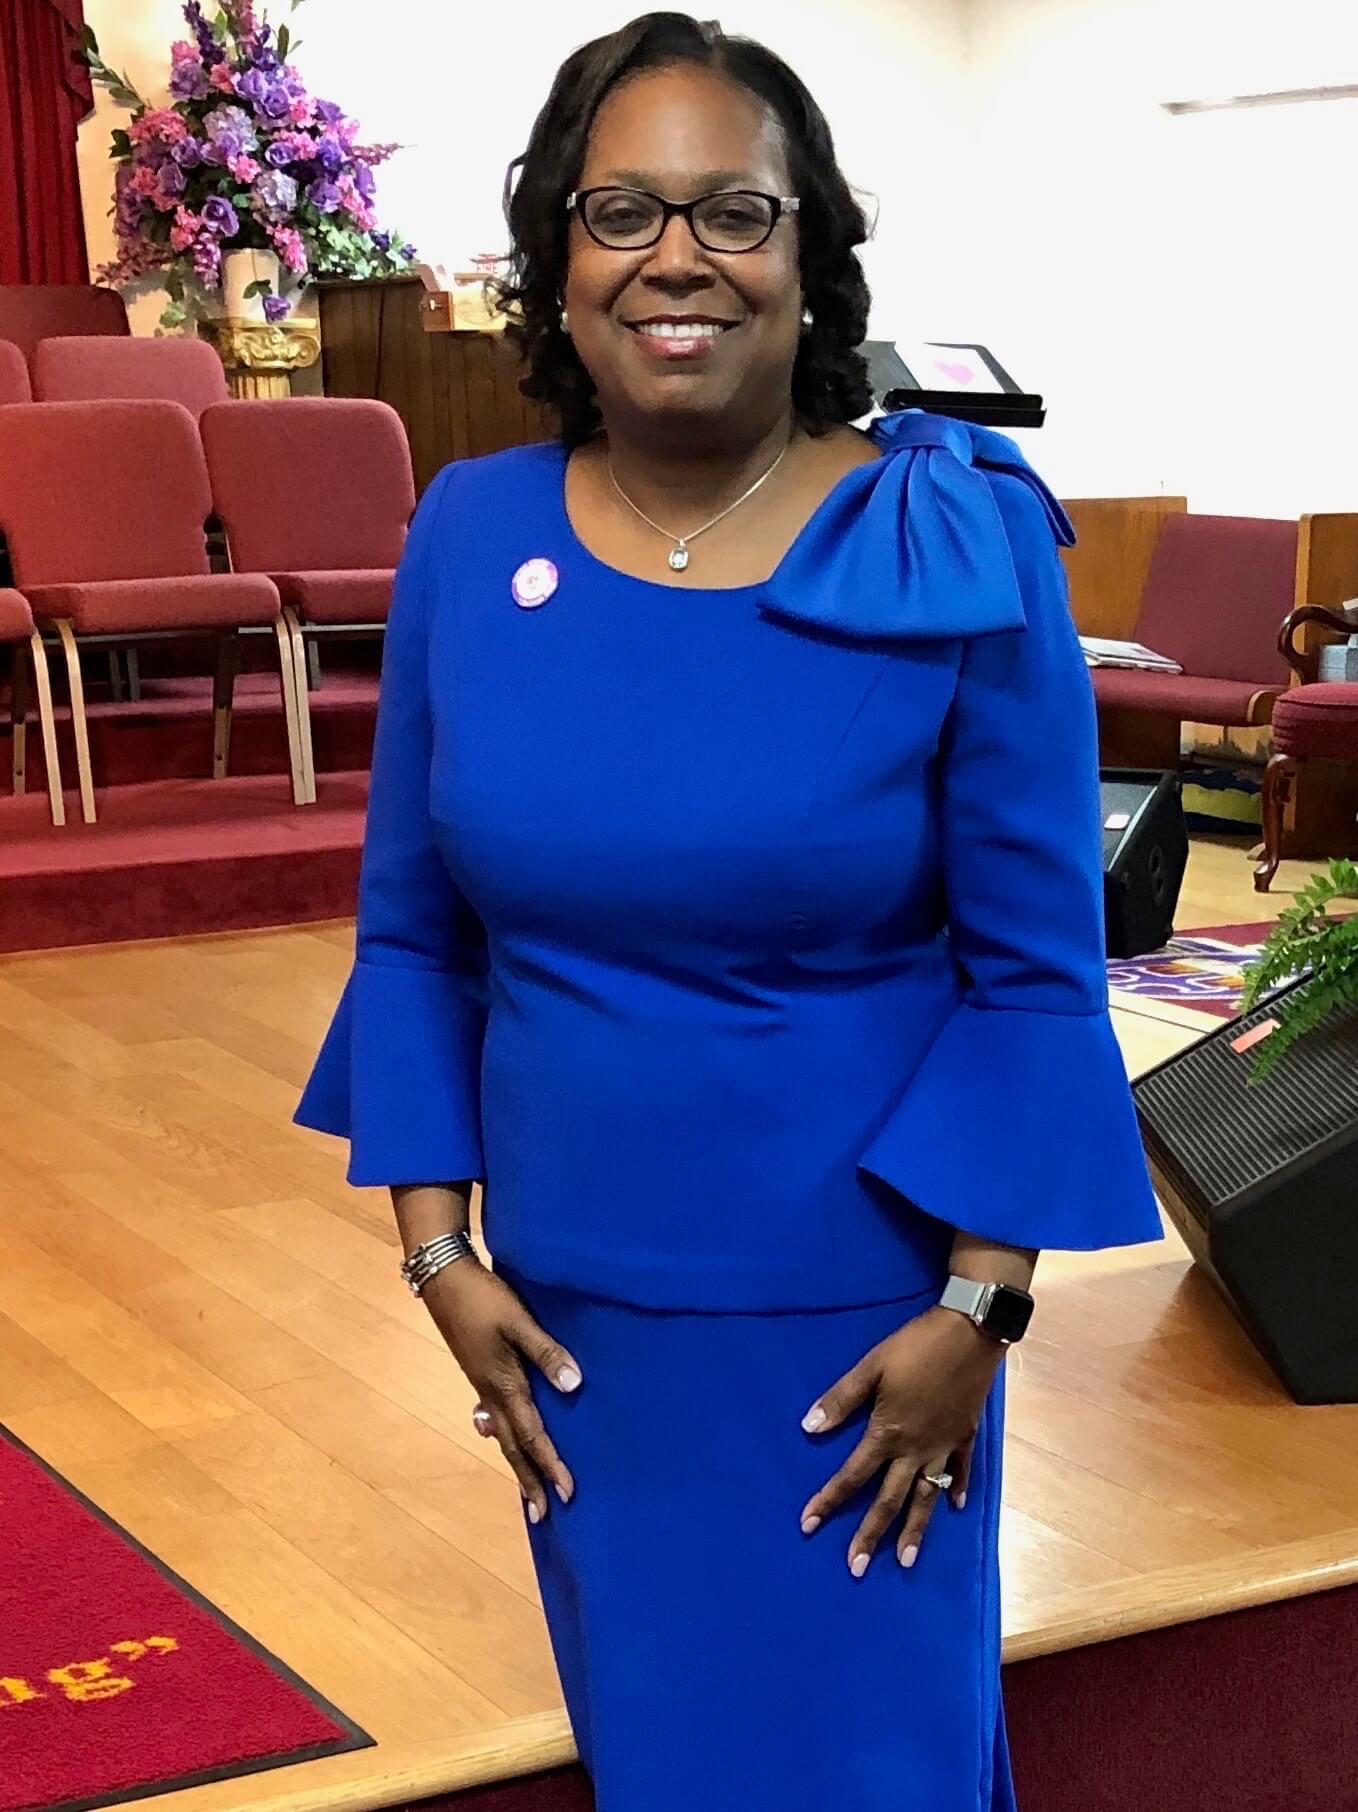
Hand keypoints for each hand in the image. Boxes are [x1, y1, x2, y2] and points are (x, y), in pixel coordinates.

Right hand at [421, 1259, 582, 1523]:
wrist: (442, 1279)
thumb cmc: (483, 1298)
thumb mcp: (518, 1321)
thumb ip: (546, 1352)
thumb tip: (573, 1387)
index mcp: (504, 1384)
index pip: (533, 1435)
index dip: (551, 1464)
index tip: (567, 1494)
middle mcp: (491, 1392)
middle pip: (513, 1446)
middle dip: (529, 1480)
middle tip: (543, 1514)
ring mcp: (481, 1384)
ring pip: (503, 1434)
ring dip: (518, 1461)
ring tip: (528, 1487)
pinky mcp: (478, 1372)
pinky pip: (496, 1416)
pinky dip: (506, 1436)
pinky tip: (505, 1434)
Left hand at [799, 1306, 1002, 1574]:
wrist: (971, 1332)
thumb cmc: (916, 1345)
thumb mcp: (872, 1366)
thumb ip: (841, 1399)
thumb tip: (808, 1428)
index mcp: (888, 1433)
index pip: (851, 1476)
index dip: (828, 1500)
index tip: (807, 1525)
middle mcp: (916, 1449)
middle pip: (889, 1500)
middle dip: (870, 1535)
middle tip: (855, 1569)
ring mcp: (944, 1446)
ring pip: (926, 1497)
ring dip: (914, 1530)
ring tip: (905, 1561)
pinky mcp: (965, 1434)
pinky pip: (961, 1471)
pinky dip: (957, 1490)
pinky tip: (955, 1507)